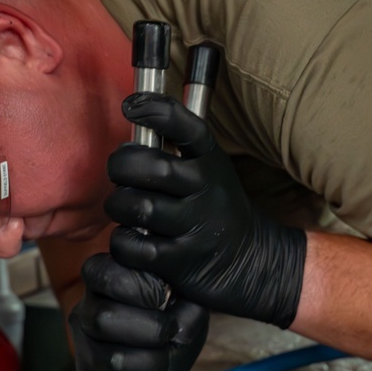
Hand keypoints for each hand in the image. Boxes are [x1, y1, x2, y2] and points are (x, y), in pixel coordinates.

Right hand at [68, 253, 207, 370]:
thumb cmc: (174, 315)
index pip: (102, 274)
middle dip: (149, 330)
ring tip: (164, 359)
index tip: (163, 296)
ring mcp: (83, 351)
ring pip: (110, 360)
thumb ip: (185, 296)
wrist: (171, 352)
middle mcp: (84, 313)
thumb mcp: (186, 295)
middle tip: (168, 332)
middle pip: (102, 319)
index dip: (138, 286)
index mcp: (102, 280)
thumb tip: (174, 318)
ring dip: (151, 363)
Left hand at [106, 92, 305, 327]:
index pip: (187, 128)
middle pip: (153, 168)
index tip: (129, 107)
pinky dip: (123, 244)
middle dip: (122, 166)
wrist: (252, 261)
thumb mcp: (207, 168)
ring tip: (125, 209)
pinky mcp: (181, 263)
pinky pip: (134, 248)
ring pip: (139, 208)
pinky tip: (131, 240)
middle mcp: (206, 191)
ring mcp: (195, 227)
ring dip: (119, 206)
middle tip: (119, 173)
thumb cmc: (212, 206)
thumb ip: (175, 145)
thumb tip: (131, 113)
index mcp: (210, 161)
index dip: (156, 112)